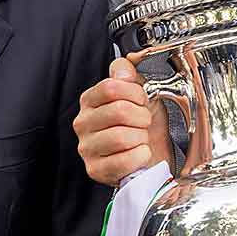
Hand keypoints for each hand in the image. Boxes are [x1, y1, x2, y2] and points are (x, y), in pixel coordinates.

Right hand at [73, 56, 171, 184]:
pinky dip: (140, 156)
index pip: (111, 87)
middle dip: (141, 117)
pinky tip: (139, 154)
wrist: (153, 157)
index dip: (135, 93)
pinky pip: (124, 160)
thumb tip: (124, 65)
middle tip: (144, 122)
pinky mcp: (95, 170)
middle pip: (118, 111)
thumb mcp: (139, 94)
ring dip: (141, 138)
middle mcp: (83, 123)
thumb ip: (128, 74)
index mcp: (90, 101)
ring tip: (140, 139)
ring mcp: (87, 148)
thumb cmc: (143, 127)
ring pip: (122, 137)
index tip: (141, 101)